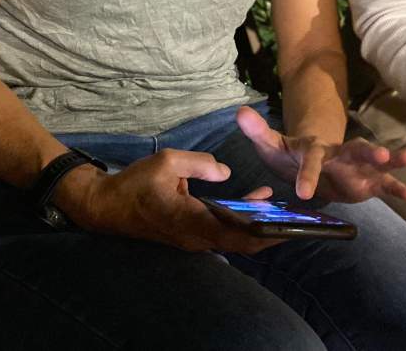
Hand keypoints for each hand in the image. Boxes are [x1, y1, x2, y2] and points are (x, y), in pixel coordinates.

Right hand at [56, 148, 282, 254]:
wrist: (106, 206)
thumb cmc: (135, 184)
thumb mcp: (167, 162)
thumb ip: (201, 163)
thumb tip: (225, 171)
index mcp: (191, 221)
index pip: (236, 235)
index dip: (265, 233)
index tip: (289, 226)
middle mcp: (195, 237)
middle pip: (242, 243)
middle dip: (271, 233)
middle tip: (299, 219)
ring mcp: (193, 239)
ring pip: (234, 239)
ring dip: (259, 227)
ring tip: (285, 208)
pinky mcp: (190, 234)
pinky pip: (223, 232)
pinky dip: (243, 221)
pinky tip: (258, 202)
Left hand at [236, 106, 405, 202]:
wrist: (308, 160)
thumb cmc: (289, 153)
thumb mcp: (271, 144)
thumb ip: (258, 131)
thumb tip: (239, 113)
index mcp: (315, 149)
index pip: (312, 159)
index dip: (308, 174)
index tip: (303, 192)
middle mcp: (339, 155)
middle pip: (355, 150)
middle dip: (369, 152)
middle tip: (383, 154)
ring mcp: (355, 167)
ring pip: (376, 162)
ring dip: (392, 161)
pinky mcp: (365, 182)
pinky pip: (383, 185)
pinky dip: (396, 188)